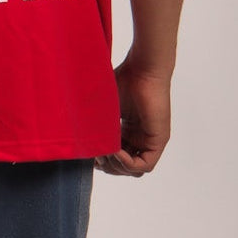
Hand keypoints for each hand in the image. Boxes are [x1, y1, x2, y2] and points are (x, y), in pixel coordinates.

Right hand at [95, 56, 171, 176]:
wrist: (142, 69)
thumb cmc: (123, 79)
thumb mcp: (103, 107)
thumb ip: (94, 123)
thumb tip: (78, 141)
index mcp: (127, 130)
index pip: (116, 157)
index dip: (102, 160)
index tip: (89, 152)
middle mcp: (139, 137)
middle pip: (124, 167)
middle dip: (108, 166)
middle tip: (95, 156)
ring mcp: (150, 140)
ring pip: (134, 169)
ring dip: (117, 167)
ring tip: (105, 153)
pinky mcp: (158, 141)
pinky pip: (145, 165)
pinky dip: (128, 164)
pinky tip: (116, 152)